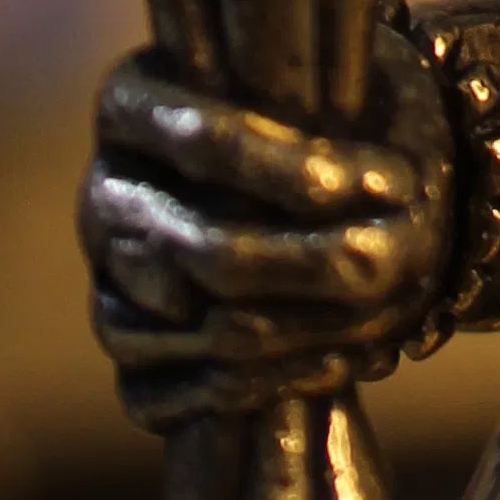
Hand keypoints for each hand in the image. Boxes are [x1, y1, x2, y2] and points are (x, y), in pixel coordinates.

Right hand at [79, 17, 454, 427]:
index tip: (396, 183)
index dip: (298, 168)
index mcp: (132, 102)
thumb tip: (369, 245)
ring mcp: (104, 282)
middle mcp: (105, 194)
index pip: (204, 140)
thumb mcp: (340, 106)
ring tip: (381, 320)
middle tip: (393, 264)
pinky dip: (257, 388)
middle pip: (201, 248)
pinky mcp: (125, 359)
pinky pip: (165, 396)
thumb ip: (343, 152)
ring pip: (194, 327)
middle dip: (308, 263)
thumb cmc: (323, 120)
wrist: (307, 190)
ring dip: (298, 331)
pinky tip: (335, 362)